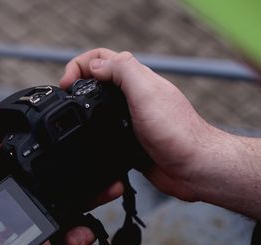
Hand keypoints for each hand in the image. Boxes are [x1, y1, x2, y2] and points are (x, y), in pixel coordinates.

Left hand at [0, 137, 104, 244]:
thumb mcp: (2, 207)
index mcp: (28, 218)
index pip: (53, 192)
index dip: (70, 182)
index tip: (87, 172)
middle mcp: (45, 233)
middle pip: (77, 207)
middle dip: (93, 201)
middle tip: (109, 191)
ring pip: (88, 229)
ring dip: (84, 236)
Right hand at [60, 48, 219, 201]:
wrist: (193, 169)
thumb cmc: (177, 133)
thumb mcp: (146, 93)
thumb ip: (122, 72)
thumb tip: (95, 65)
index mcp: (138, 80)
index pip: (103, 58)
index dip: (81, 65)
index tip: (67, 83)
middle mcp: (135, 97)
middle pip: (99, 81)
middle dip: (79, 84)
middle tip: (66, 100)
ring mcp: (133, 120)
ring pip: (102, 108)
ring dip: (86, 109)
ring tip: (73, 118)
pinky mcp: (131, 143)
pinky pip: (107, 134)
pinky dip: (95, 135)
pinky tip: (90, 141)